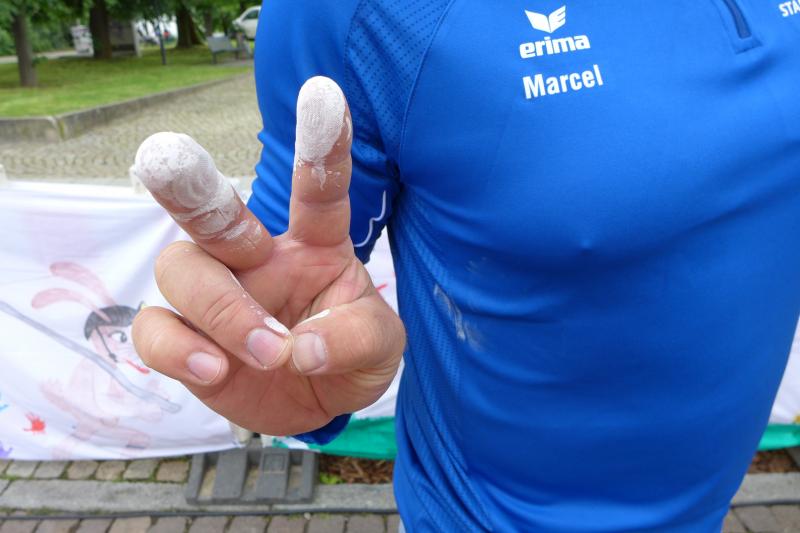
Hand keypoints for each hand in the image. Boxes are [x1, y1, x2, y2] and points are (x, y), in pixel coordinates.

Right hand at [131, 77, 404, 435]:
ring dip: (221, 310)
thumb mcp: (379, 348)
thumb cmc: (350, 358)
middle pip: (215, 214)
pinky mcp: (185, 338)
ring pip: (181, 269)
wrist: (319, 407)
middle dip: (191, 186)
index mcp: (314, 245)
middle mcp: (256, 258)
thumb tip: (300, 349)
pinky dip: (180, 350)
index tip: (324, 93)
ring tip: (267, 351)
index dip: (321, 146)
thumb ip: (354, 339)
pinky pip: (155, 329)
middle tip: (165, 156)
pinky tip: (215, 371)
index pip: (318, 191)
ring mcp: (216, 295)